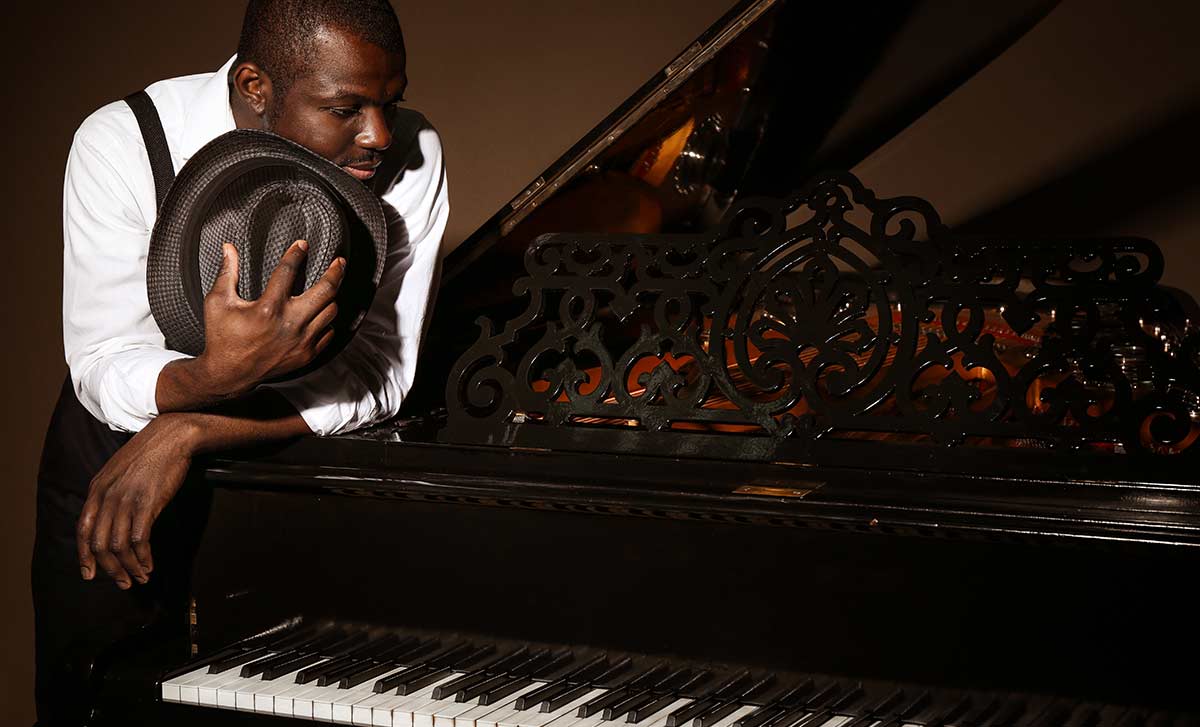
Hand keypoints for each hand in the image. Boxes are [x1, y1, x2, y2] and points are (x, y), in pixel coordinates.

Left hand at [76, 414, 200, 588]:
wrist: (172, 435)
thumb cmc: (150, 453)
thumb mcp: (119, 471)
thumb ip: (110, 493)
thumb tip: (111, 518)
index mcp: (97, 489)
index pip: (83, 529)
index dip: (84, 556)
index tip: (90, 574)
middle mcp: (107, 496)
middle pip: (100, 543)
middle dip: (110, 569)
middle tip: (123, 583)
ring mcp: (127, 500)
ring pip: (119, 546)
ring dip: (129, 568)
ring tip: (140, 577)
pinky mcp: (148, 503)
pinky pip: (140, 539)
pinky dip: (143, 557)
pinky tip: (149, 564)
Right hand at [197, 240, 344, 396]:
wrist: (229, 374)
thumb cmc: (222, 337)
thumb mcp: (218, 302)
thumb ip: (227, 272)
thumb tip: (228, 247)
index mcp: (268, 309)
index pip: (288, 271)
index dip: (296, 254)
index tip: (302, 245)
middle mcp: (290, 324)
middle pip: (326, 291)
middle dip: (335, 272)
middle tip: (339, 262)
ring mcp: (301, 341)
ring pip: (331, 311)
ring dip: (331, 297)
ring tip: (329, 287)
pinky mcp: (306, 354)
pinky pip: (329, 332)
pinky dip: (327, 321)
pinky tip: (322, 313)